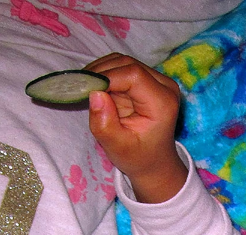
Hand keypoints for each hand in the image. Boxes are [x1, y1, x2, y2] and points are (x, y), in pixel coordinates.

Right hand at [86, 54, 187, 203]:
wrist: (154, 162)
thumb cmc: (138, 157)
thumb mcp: (118, 148)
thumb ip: (105, 124)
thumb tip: (94, 94)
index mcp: (162, 103)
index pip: (133, 75)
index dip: (107, 77)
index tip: (86, 90)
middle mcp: (164, 86)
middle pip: (127, 64)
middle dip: (101, 73)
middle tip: (81, 89)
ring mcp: (157, 80)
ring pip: (122, 61)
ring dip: (101, 71)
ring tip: (86, 89)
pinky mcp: (146, 79)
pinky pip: (121, 67)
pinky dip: (104, 73)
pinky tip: (95, 88)